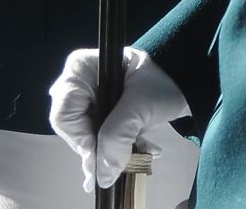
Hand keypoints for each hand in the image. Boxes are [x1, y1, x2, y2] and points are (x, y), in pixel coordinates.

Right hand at [48, 46, 189, 190]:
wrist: (181, 81)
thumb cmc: (160, 83)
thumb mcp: (140, 108)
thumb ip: (118, 137)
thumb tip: (102, 176)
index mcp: (79, 69)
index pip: (64, 113)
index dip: (81, 140)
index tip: (103, 159)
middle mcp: (77, 81)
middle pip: (71, 127)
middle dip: (96, 148)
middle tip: (119, 163)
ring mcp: (86, 96)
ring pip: (84, 135)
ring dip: (108, 150)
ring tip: (133, 157)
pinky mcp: (98, 110)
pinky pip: (95, 136)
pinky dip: (113, 147)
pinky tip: (133, 151)